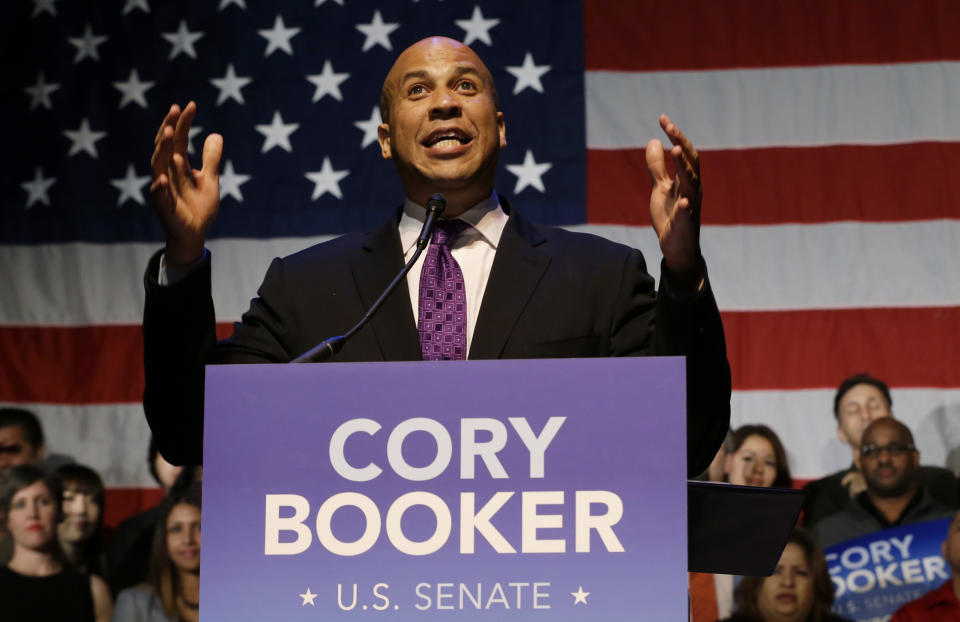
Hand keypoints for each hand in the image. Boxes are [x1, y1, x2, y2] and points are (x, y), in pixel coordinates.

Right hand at [149, 101, 222, 265]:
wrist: (194, 233)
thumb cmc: (199, 206)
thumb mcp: (210, 179)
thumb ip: (211, 158)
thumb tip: (216, 134)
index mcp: (177, 165)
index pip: (179, 139)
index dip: (183, 122)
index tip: (190, 105)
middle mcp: (167, 172)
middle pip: (165, 146)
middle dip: (169, 128)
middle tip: (175, 110)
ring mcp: (163, 189)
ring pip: (158, 165)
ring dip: (162, 149)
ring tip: (168, 132)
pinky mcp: (165, 207)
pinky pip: (159, 196)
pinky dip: (160, 187)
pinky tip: (163, 178)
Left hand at [645, 114, 701, 275]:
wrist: (676, 248)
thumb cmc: (670, 216)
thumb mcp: (660, 188)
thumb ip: (657, 167)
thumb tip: (654, 141)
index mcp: (686, 180)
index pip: (685, 152)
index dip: (675, 135)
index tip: (663, 119)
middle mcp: (692, 190)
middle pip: (690, 162)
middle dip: (680, 143)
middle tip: (669, 126)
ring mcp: (690, 207)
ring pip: (690, 184)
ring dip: (684, 168)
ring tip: (675, 151)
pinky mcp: (685, 226)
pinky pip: (686, 215)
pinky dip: (685, 207)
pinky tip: (683, 200)